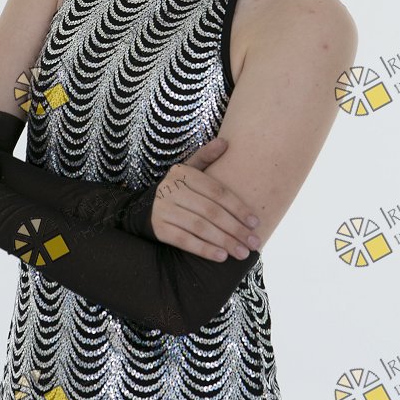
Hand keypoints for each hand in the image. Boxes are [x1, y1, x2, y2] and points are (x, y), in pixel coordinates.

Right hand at [150, 138, 261, 261]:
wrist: (145, 207)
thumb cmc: (178, 189)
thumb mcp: (189, 170)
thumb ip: (206, 157)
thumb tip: (225, 142)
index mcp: (183, 172)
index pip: (216, 191)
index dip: (237, 207)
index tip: (255, 222)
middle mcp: (171, 189)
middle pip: (210, 211)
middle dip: (235, 228)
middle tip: (253, 242)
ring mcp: (163, 209)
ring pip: (199, 227)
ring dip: (224, 241)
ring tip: (242, 253)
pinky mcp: (158, 229)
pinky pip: (184, 240)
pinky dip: (204, 249)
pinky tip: (221, 256)